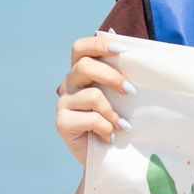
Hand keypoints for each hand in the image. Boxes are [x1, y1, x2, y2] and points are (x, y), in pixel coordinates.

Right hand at [55, 32, 132, 164]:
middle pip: (83, 66)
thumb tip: (122, 38)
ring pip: (91, 95)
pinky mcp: (62, 123)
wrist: (108, 155)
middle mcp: (69, 84)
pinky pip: (90, 118)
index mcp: (82, 71)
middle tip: (130, 91)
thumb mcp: (122, 94)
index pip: (80, 48)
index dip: (98, 44)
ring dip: (112, 110)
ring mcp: (63, 103)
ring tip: (124, 124)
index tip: (122, 50)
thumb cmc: (118, 119)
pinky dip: (106, 127)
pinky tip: (111, 135)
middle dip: (111, 76)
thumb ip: (122, 70)